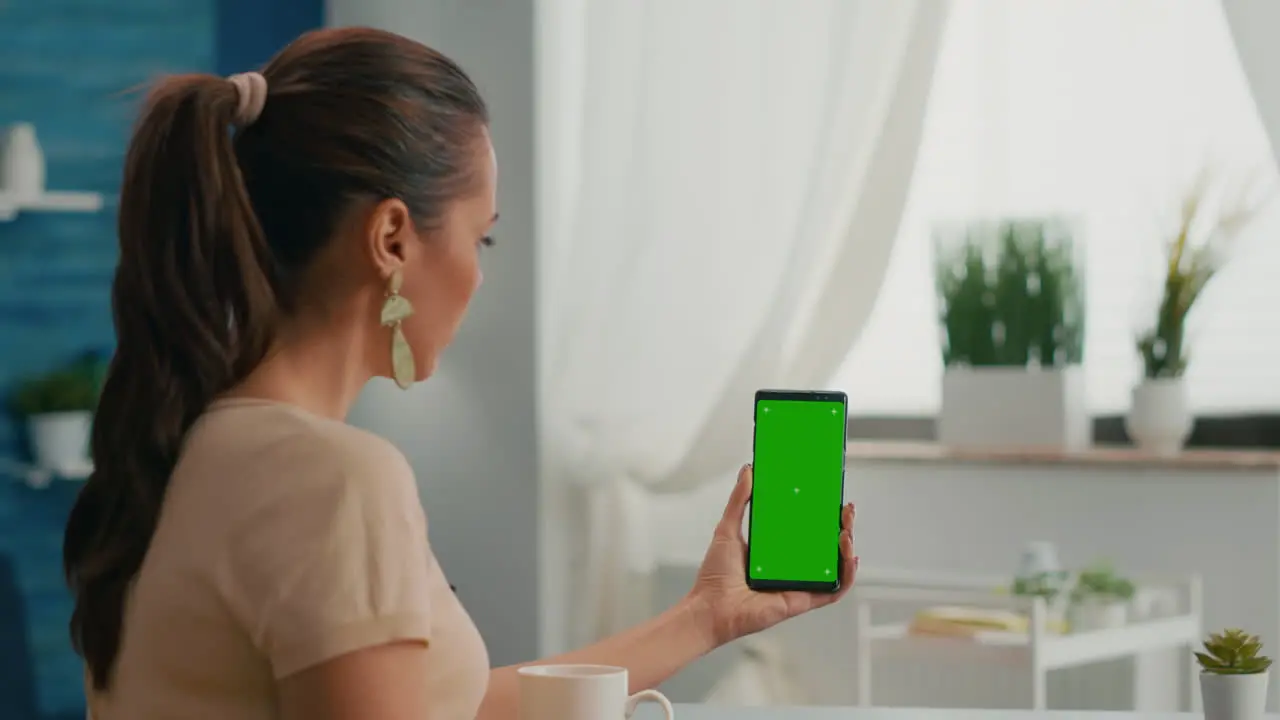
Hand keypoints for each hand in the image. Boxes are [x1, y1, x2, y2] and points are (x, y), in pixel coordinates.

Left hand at [686, 464, 857, 646]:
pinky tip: (851, 558)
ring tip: (846, 531)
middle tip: (845, 509)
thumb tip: (748, 469)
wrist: (711, 607)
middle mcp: (792, 566)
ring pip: (835, 566)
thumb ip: (738, 500)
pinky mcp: (803, 600)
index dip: (823, 514)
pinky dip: (847, 576)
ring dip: (847, 548)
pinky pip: (834, 590)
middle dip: (842, 526)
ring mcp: (800, 583)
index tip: (832, 496)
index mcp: (777, 549)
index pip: (807, 528)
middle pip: (826, 545)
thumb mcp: (728, 529)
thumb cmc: (716, 574)